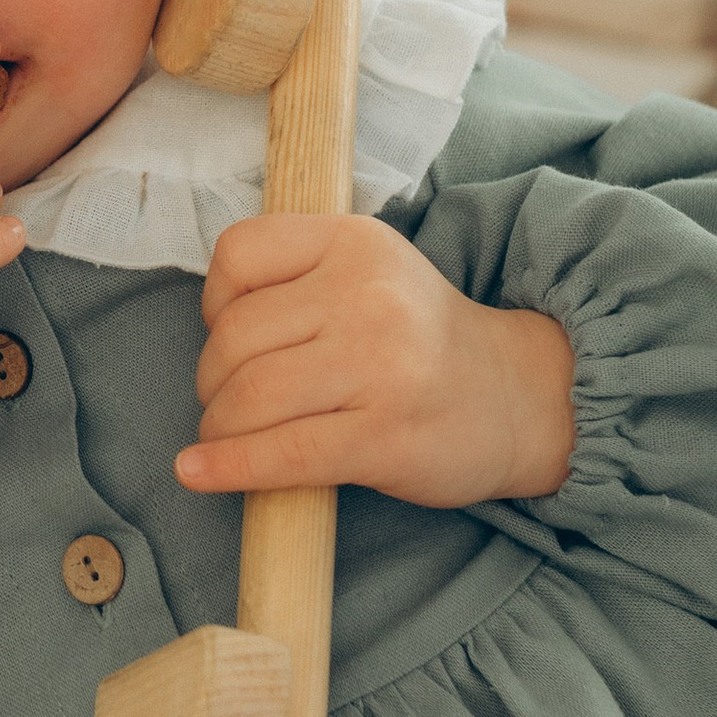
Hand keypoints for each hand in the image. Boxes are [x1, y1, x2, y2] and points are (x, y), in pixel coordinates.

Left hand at [176, 213, 574, 511]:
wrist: (518, 397)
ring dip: (219, 428)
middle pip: (233, 338)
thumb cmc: (421, 342)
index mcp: (355, 242)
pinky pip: (282, 454)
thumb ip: (297, 279)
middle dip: (213, 381)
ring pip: (248, 398)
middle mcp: (367, 295)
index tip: (228, 333)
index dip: (214, 301)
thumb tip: (207, 328)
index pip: (238, 254)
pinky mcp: (383, 436)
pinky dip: (229, 468)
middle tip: (231, 402)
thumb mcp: (370, 272)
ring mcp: (378, 366)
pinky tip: (198, 474)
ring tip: (228, 438)